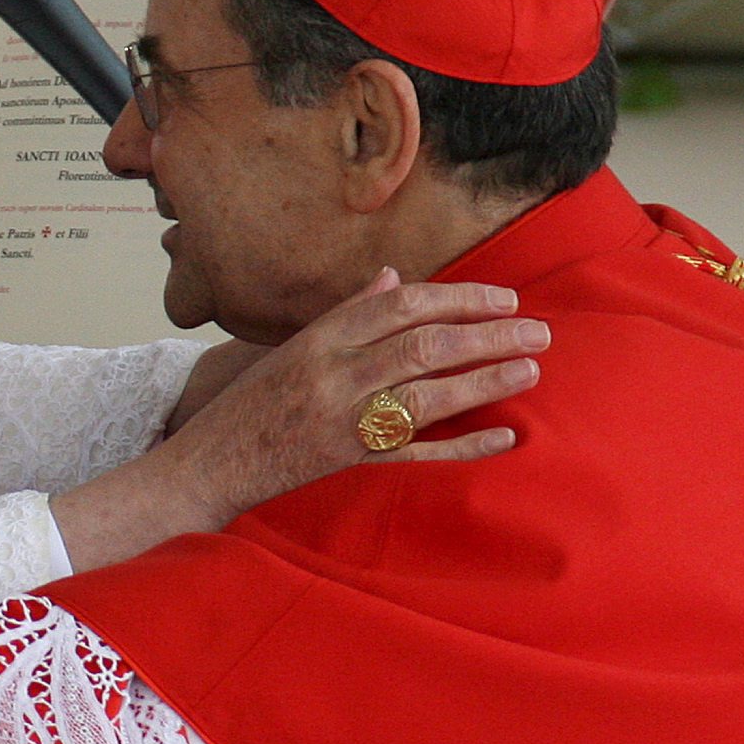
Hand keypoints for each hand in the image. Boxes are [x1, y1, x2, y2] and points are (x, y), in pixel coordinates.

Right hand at [54, 269, 545, 570]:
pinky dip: (462, 446)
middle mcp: (331, 373)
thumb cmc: (250, 405)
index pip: (400, 303)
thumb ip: (346, 315)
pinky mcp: (347, 461)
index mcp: (319, 337)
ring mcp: (340, 419)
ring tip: (531, 369)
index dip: (458, 297)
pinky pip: (415, 454)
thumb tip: (393, 279)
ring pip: (426, 392)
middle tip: (537, 331)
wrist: (206, 464)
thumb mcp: (292, 348)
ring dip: (484, 379)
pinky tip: (504, 437)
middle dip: (487, 334)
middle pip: (423, 343)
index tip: (504, 299)